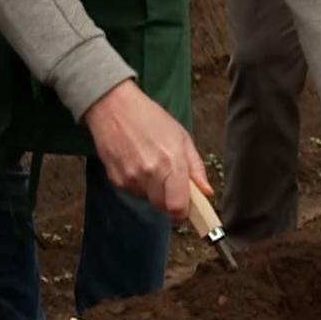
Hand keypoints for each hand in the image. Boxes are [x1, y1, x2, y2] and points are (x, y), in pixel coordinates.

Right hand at [81, 79, 210, 222]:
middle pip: (162, 207)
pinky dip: (137, 184)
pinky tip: (135, 162)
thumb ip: (195, 167)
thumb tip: (206, 192)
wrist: (114, 107)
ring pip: (147, 199)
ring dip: (152, 190)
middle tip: (168, 179)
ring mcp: (131, 178)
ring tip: (149, 164)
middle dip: (168, 198)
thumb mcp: (181, 137)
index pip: (177, 207)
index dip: (182, 212)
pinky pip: (132, 192)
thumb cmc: (150, 118)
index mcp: (171, 162)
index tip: (185, 208)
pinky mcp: (116, 180)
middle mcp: (150, 174)